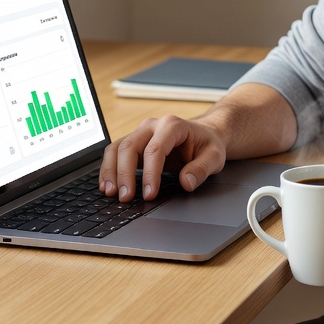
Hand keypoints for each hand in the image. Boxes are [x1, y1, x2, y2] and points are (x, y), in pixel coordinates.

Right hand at [98, 114, 226, 201]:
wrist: (204, 134)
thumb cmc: (208, 145)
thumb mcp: (215, 157)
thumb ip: (202, 169)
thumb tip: (186, 183)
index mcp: (173, 125)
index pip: (155, 149)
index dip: (150, 173)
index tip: (149, 194)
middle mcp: (152, 125)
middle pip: (130, 146)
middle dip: (124, 173)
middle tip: (125, 197)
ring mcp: (141, 133)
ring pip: (117, 148)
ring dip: (111, 171)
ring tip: (111, 193)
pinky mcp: (134, 143)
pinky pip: (115, 153)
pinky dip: (109, 169)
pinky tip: (108, 186)